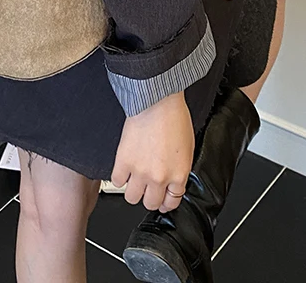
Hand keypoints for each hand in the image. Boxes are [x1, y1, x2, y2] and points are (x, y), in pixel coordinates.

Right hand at [111, 92, 193, 212]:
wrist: (157, 101)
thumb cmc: (173, 117)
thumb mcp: (188, 147)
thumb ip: (180, 168)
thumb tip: (173, 179)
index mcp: (179, 174)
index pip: (172, 202)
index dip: (166, 202)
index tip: (162, 199)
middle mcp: (159, 177)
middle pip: (151, 204)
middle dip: (150, 198)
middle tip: (147, 189)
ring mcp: (140, 172)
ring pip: (132, 198)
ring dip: (133, 191)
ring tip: (134, 180)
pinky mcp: (123, 162)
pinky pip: (117, 181)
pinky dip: (119, 177)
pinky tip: (124, 170)